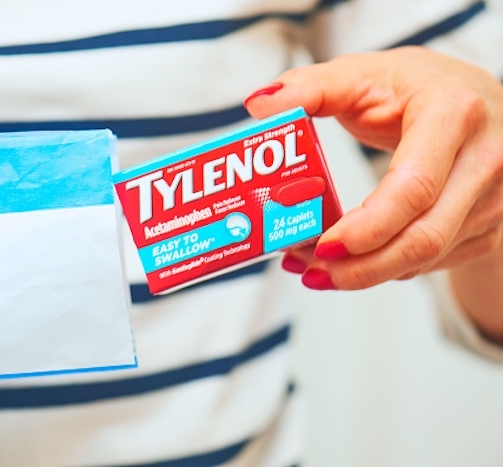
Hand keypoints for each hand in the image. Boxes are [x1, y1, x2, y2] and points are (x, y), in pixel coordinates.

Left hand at [244, 46, 502, 290]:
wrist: (474, 103)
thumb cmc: (415, 87)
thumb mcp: (361, 73)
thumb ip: (308, 87)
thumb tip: (259, 106)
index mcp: (453, 114)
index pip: (413, 187)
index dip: (367, 226)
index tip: (322, 245)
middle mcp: (483, 160)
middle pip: (422, 237)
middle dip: (359, 266)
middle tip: (307, 269)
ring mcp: (490, 199)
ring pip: (426, 258)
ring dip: (364, 273)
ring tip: (313, 266)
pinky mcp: (484, 225)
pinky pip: (431, 262)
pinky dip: (383, 269)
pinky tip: (348, 262)